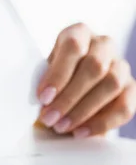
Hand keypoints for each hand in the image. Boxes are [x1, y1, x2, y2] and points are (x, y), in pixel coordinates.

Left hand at [37, 23, 135, 137]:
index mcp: (79, 33)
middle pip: (94, 67)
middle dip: (69, 97)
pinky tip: (81, 132)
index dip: (58, 73)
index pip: (73, 46)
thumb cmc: (53, 74)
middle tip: (49, 118)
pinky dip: (102, 123)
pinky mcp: (131, 87)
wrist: (72, 82)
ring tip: (62, 127)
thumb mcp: (43, 69)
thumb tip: (37, 103)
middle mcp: (103, 44)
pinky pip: (125, 106)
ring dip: (84, 110)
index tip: (43, 97)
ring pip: (112, 84)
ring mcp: (121, 64)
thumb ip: (42, 79)